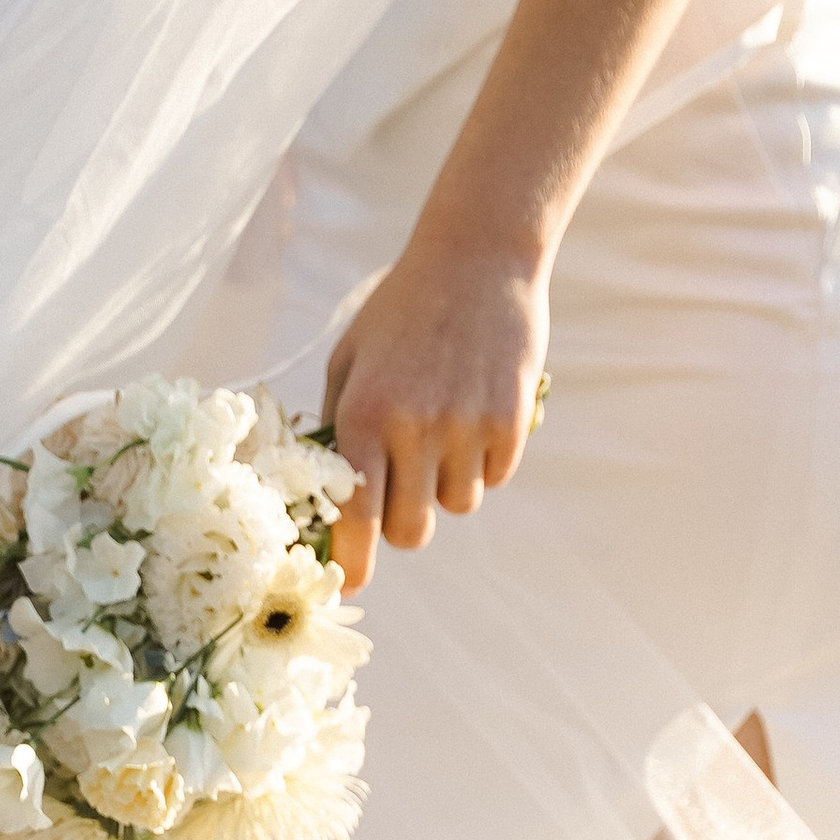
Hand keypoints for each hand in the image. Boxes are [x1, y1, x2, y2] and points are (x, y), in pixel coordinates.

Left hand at [320, 235, 548, 588]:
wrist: (478, 258)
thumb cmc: (402, 311)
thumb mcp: (351, 359)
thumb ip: (338, 428)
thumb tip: (329, 501)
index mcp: (363, 413)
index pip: (355, 517)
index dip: (353, 562)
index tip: (353, 581)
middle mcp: (414, 427)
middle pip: (410, 532)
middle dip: (405, 522)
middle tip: (405, 487)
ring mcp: (466, 427)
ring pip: (457, 507)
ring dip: (448, 484)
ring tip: (446, 426)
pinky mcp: (511, 423)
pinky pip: (495, 477)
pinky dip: (485, 459)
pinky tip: (477, 409)